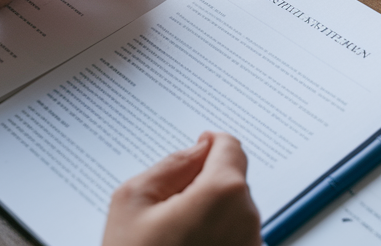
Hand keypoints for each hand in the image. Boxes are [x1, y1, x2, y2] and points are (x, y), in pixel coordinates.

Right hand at [102, 132, 261, 245]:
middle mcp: (248, 220)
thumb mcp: (132, 201)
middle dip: (204, 184)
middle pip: (232, 182)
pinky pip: (234, 241)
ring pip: (233, 214)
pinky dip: (213, 240)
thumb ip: (169, 165)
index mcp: (223, 193)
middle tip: (165, 206)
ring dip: (209, 215)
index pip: (230, 147)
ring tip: (170, 239)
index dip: (209, 144)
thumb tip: (194, 152)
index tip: (197, 148)